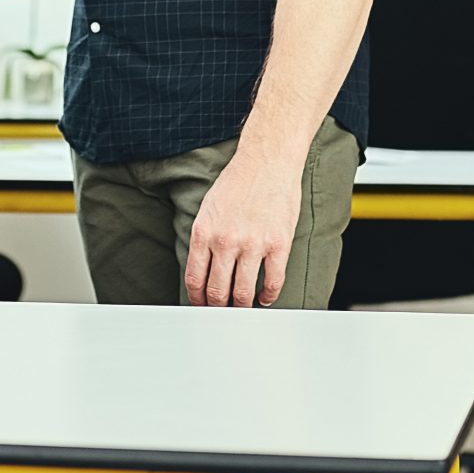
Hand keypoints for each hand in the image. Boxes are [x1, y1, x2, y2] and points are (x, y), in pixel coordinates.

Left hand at [184, 144, 304, 307]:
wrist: (267, 161)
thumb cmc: (238, 182)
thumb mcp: (208, 209)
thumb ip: (205, 239)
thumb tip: (203, 270)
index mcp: (204, 233)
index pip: (195, 280)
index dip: (197, 300)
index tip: (202, 306)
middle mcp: (226, 242)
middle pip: (217, 291)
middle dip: (218, 307)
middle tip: (221, 312)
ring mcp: (253, 245)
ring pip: (243, 293)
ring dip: (241, 306)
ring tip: (242, 307)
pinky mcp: (278, 245)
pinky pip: (273, 282)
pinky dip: (268, 296)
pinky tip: (265, 297)